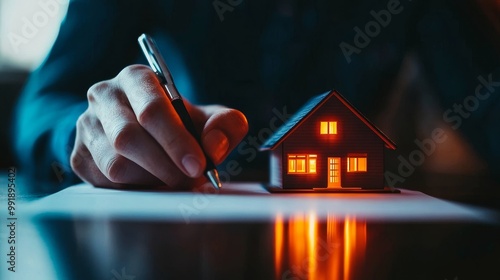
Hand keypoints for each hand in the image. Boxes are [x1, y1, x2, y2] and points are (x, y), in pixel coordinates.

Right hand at [70, 65, 247, 188]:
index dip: (177, 141)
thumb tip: (214, 148)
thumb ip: (225, 125)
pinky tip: (152, 185)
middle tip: (190, 182)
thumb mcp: (209, 118)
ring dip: (150, 180)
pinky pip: (104, 182)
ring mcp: (87, 126)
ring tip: (174, 183)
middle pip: (129, 137)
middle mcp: (104, 96)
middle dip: (165, 166)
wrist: (146, 132)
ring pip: (114, 164)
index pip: (152, 109)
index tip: (198, 165)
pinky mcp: (79, 156)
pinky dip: (133, 190)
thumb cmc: (181, 124)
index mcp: (136, 79)